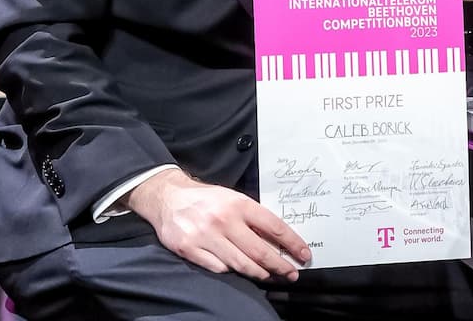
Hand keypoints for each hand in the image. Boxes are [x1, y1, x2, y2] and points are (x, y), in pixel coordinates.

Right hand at [123, 167, 310, 280]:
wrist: (168, 197)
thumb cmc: (206, 199)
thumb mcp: (232, 198)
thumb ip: (252, 217)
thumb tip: (278, 239)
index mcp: (239, 204)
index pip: (274, 227)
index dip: (293, 244)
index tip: (304, 255)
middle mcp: (224, 220)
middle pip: (260, 251)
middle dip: (280, 266)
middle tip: (291, 273)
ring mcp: (205, 236)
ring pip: (241, 264)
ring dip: (259, 273)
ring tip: (268, 275)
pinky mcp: (190, 249)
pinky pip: (218, 268)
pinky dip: (230, 270)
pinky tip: (237, 269)